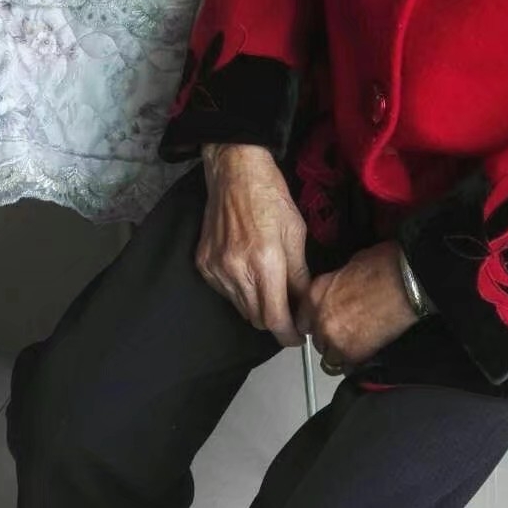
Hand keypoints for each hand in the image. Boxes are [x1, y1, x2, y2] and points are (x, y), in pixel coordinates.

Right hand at [196, 143, 310, 347]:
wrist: (234, 171)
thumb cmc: (270, 196)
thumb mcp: (296, 233)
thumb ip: (299, 275)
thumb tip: (305, 306)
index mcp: (265, 262)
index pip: (275, 318)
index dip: (288, 335)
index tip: (298, 337)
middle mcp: (236, 270)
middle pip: (257, 319)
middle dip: (275, 320)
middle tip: (290, 308)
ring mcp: (216, 268)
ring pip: (240, 308)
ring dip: (257, 306)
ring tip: (270, 287)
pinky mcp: (203, 264)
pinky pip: (224, 293)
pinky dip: (239, 292)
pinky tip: (249, 272)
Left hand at [296, 242, 416, 371]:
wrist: (409, 282)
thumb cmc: (387, 266)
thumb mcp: (352, 263)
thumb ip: (337, 282)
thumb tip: (339, 289)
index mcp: (317, 292)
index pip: (302, 317)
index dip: (315, 320)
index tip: (322, 322)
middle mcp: (320, 317)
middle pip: (315, 338)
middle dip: (328, 336)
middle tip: (345, 331)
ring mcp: (335, 338)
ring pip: (328, 358)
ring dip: (339, 353)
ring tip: (356, 345)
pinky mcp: (354, 354)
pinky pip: (347, 368)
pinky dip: (355, 363)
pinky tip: (366, 352)